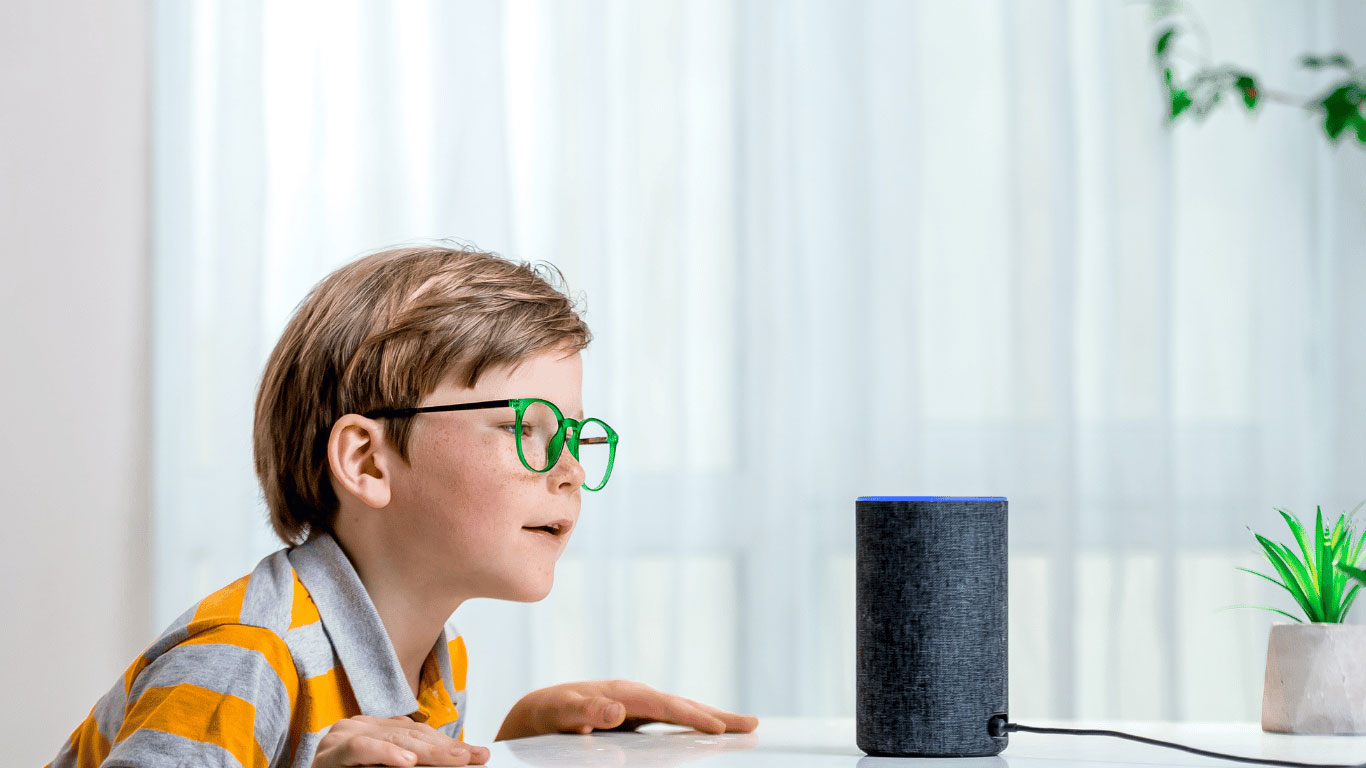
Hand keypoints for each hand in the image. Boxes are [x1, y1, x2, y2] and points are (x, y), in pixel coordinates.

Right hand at [313, 715, 489, 766]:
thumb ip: (410, 763)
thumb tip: (452, 763)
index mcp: (377, 729)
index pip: (419, 734)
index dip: (450, 744)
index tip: (479, 755)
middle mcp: (362, 726)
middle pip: (411, 735)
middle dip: (446, 749)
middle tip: (474, 758)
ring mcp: (345, 734)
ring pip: (393, 738)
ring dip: (426, 752)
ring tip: (454, 760)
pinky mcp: (331, 751)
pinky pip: (361, 748)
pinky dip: (386, 754)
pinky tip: (407, 762)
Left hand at [495, 679, 758, 740]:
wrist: (538, 710)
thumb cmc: (546, 713)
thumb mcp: (559, 713)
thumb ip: (585, 710)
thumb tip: (616, 709)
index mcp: (622, 693)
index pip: (664, 705)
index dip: (692, 717)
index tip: (719, 728)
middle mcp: (635, 694)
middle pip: (682, 704)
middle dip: (718, 714)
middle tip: (753, 724)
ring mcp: (639, 703)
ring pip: (682, 710)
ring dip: (712, 717)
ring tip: (743, 727)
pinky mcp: (638, 715)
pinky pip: (673, 719)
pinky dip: (695, 723)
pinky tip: (708, 732)